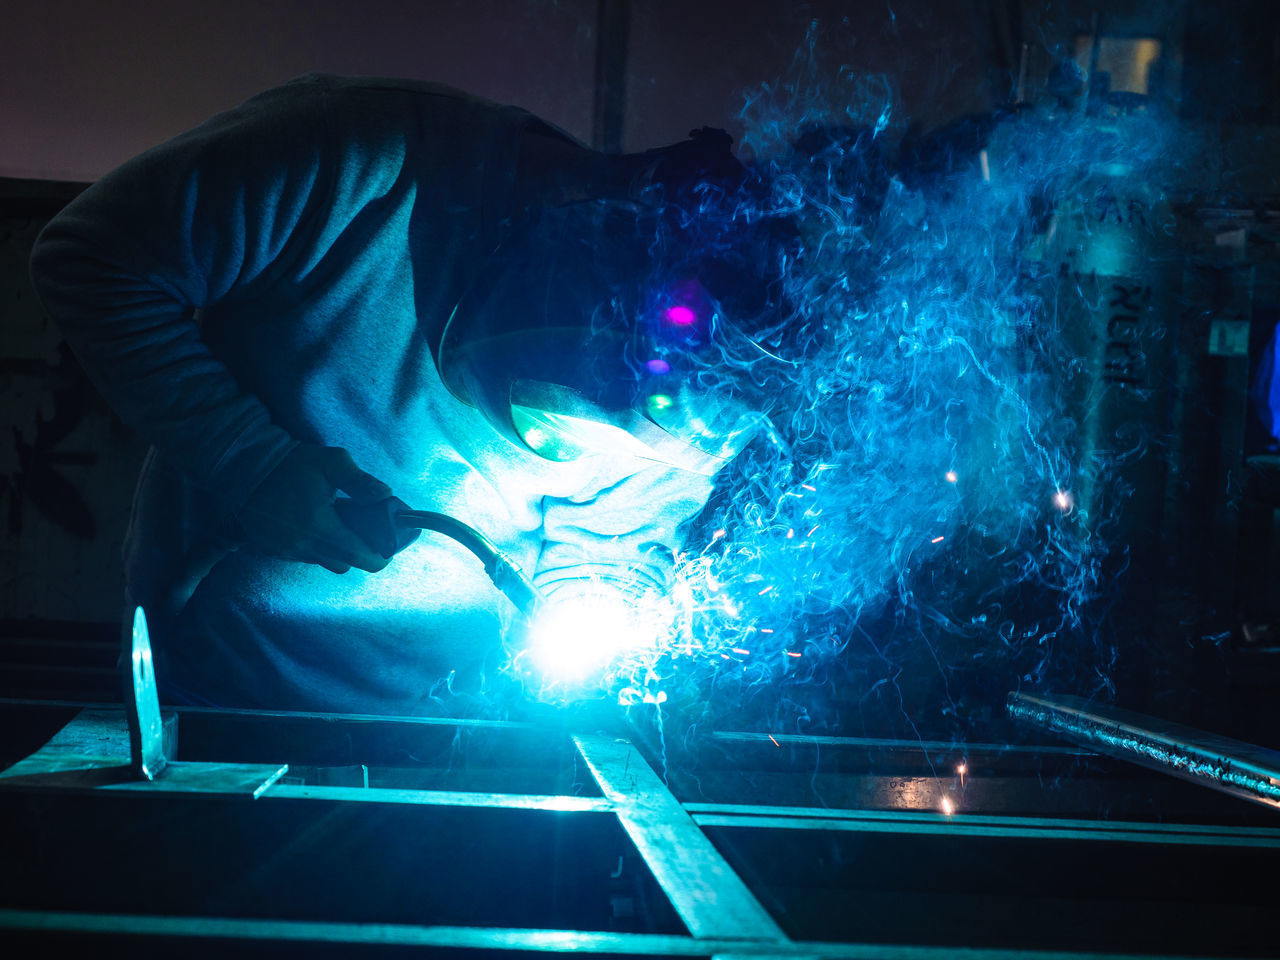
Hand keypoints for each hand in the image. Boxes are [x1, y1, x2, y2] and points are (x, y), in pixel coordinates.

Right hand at [236, 444, 394, 573]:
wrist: (244, 467)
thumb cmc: (291, 464)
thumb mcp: (332, 462)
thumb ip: (360, 481)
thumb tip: (385, 495)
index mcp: (320, 527)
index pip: (358, 556)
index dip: (378, 558)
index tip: (387, 551)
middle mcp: (302, 545)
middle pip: (343, 564)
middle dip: (357, 553)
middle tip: (363, 533)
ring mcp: (284, 550)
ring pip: (322, 562)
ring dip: (334, 550)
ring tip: (337, 526)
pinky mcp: (270, 549)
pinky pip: (302, 557)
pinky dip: (313, 547)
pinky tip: (313, 527)